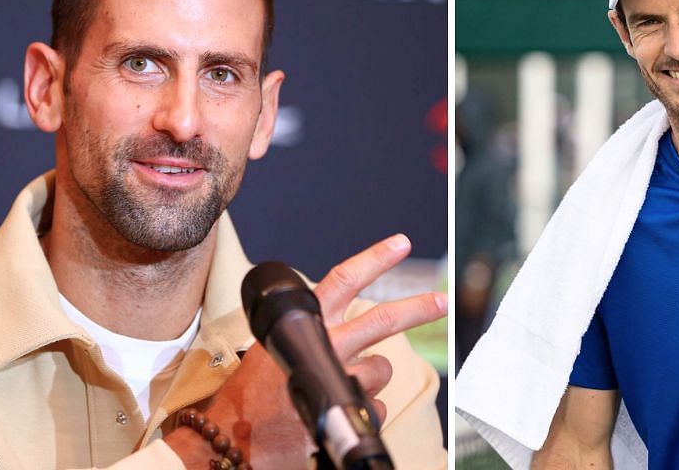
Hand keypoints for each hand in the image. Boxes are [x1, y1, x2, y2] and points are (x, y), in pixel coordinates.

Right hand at [165, 234, 447, 468]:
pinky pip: (378, 405)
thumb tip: (353, 330)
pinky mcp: (348, 409)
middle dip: (418, 308)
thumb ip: (315, 332)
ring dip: (370, 379)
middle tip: (442, 300)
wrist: (235, 435)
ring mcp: (338, 376)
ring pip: (381, 369)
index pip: (343, 279)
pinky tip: (338, 413)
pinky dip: (365, 410)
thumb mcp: (278, 346)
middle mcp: (325, 343)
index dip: (375, 258)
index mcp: (306, 321)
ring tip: (340, 389)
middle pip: (383, 319)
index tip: (401, 243)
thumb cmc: (256, 391)